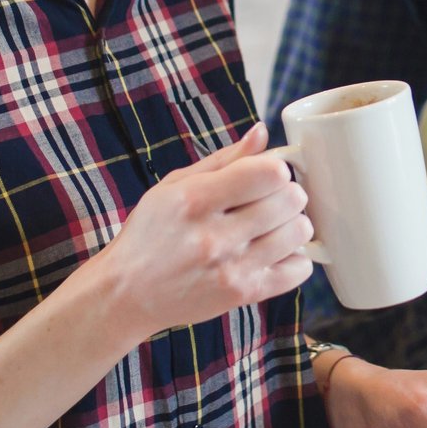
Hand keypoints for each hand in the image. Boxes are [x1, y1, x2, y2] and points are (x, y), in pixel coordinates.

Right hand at [86, 124, 313, 335]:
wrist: (127, 293)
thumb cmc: (150, 234)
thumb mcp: (174, 185)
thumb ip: (224, 159)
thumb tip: (262, 132)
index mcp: (195, 200)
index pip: (268, 172)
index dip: (275, 169)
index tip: (265, 175)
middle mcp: (214, 236)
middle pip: (290, 200)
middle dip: (287, 193)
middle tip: (271, 200)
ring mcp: (231, 269)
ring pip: (299, 232)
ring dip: (293, 224)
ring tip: (273, 226)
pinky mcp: (243, 295)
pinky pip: (299, 269)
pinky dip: (295, 258)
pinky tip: (275, 252)